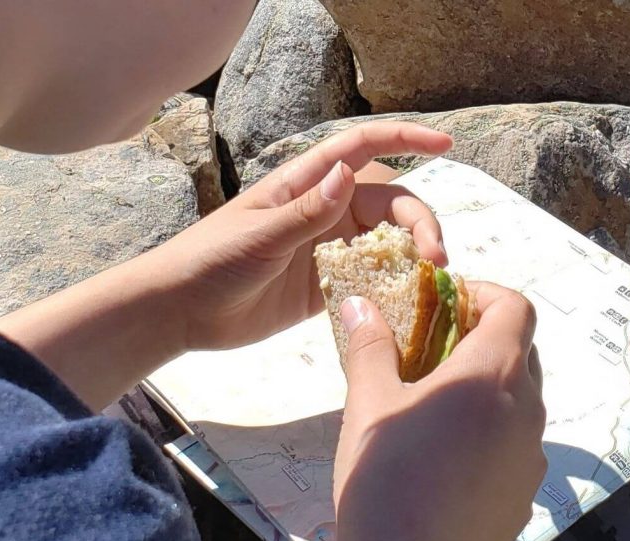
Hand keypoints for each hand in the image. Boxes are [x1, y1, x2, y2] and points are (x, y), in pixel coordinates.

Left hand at [149, 121, 452, 350]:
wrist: (183, 311)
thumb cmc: (210, 260)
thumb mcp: (259, 235)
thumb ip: (305, 211)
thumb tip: (348, 175)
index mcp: (307, 185)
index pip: (363, 149)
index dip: (406, 139)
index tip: (446, 143)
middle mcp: (326, 213)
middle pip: (391, 205)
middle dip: (421, 224)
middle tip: (435, 259)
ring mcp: (330, 251)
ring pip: (388, 244)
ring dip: (414, 258)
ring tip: (430, 282)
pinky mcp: (329, 288)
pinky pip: (372, 282)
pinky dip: (395, 289)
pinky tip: (411, 305)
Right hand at [319, 283, 545, 540]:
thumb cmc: (384, 473)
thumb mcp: (369, 401)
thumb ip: (371, 345)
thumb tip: (357, 303)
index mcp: (494, 374)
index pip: (517, 308)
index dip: (486, 295)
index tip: (448, 305)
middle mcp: (528, 410)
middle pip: (523, 354)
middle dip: (486, 342)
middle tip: (436, 354)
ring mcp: (532, 458)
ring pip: (522, 405)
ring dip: (490, 394)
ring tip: (439, 413)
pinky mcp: (526, 497)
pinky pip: (516, 451)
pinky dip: (492, 440)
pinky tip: (449, 465)